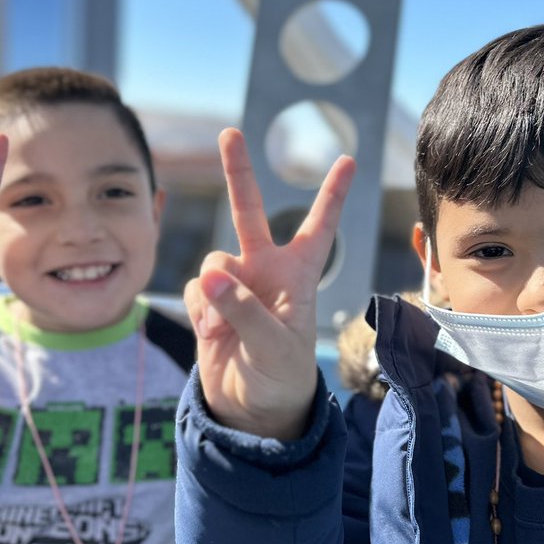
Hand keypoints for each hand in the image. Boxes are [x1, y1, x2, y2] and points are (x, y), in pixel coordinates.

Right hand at [183, 128, 354, 439]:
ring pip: (214, 258)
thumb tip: (209, 274)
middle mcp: (267, 272)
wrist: (252, 411)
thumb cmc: (281, 378)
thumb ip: (243, 310)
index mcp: (299, 277)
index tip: (348, 159)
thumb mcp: (274, 347)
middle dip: (239, 172)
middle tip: (229, 132)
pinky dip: (199, 309)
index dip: (332, 194)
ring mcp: (236, 285)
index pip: (319, 228)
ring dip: (214, 287)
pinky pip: (195, 288)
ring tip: (224, 325)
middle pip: (251, 212)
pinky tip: (211, 333)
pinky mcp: (208, 303)